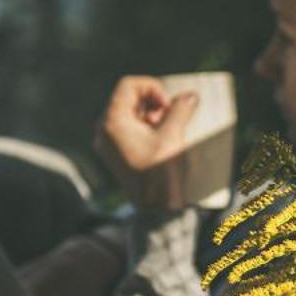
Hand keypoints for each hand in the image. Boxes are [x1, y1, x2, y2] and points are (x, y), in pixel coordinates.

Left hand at [93, 75, 200, 211]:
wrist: (155, 210)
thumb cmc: (160, 173)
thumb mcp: (172, 136)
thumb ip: (180, 110)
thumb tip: (189, 95)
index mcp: (112, 123)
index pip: (129, 85)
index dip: (152, 87)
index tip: (167, 105)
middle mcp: (105, 130)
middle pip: (128, 98)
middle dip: (153, 102)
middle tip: (169, 116)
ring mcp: (109, 142)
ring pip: (130, 113)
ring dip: (152, 114)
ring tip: (167, 128)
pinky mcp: (116, 153)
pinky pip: (130, 129)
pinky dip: (147, 127)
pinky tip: (162, 138)